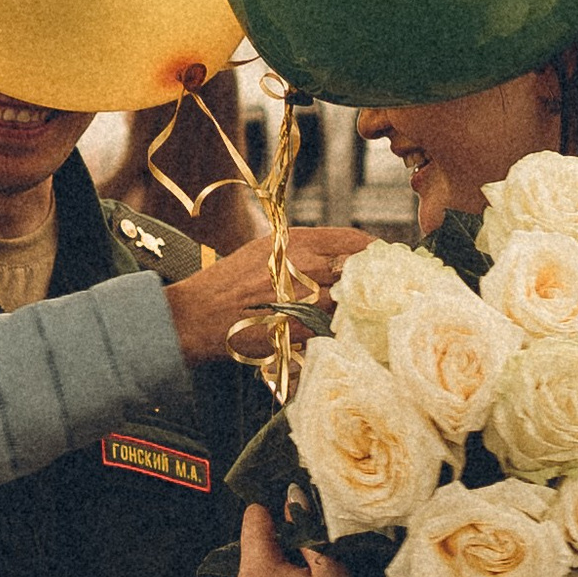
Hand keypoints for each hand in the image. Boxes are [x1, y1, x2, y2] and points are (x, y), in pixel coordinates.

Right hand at [164, 225, 373, 368]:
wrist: (198, 315)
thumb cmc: (230, 281)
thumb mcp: (266, 249)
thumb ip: (304, 250)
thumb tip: (340, 258)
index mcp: (299, 241)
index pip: (355, 242)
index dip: (373, 254)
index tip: (379, 263)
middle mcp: (306, 265)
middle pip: (359, 273)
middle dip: (367, 284)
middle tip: (372, 293)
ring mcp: (305, 298)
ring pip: (350, 304)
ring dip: (354, 311)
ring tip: (353, 317)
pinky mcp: (299, 329)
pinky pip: (333, 330)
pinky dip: (337, 332)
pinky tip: (334, 335)